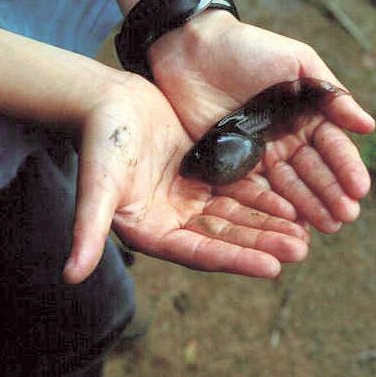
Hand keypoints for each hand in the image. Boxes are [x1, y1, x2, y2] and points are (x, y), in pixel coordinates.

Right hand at [63, 74, 309, 283]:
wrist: (104, 99)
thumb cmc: (99, 140)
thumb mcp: (97, 185)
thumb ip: (87, 230)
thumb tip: (69, 277)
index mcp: (150, 232)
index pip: (200, 252)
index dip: (237, 259)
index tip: (273, 267)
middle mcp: (172, 221)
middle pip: (226, 237)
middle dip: (263, 243)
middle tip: (302, 250)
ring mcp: (189, 199)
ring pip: (236, 216)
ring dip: (268, 225)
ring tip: (305, 233)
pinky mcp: (201, 175)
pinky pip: (238, 190)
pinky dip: (263, 198)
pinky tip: (292, 203)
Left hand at [148, 11, 375, 233]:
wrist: (192, 47)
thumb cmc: (248, 47)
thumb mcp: (296, 62)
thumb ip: (330, 95)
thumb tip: (369, 126)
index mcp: (306, 117)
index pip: (332, 148)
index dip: (346, 168)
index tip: (360, 190)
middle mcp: (285, 141)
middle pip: (312, 174)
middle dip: (331, 195)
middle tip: (345, 218)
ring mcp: (257, 155)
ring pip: (286, 188)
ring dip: (307, 208)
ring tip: (325, 228)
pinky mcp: (228, 165)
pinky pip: (251, 190)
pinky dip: (269, 208)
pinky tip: (286, 223)